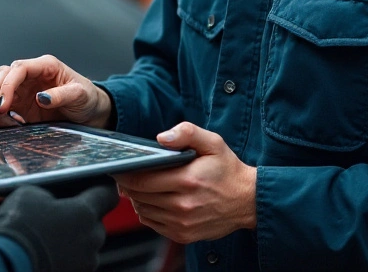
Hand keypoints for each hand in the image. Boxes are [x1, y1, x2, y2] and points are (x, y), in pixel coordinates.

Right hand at [0, 55, 110, 128]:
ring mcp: (25, 90)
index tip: (3, 103)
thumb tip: (41, 97)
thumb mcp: (80, 95)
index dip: (8, 84)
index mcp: (46, 66)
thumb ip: (62, 95)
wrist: (91, 112)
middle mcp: (32, 75)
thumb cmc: (87, 97)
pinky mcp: (22, 105)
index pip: (19, 68)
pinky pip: (4, 105)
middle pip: (4, 75)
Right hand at [0, 184, 118, 271]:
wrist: (5, 264)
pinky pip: (77, 260)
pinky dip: (66, 255)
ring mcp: (85, 262)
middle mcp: (92, 239)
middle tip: (59, 213)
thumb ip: (52, 194)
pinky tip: (47, 251)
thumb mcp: (30, 194)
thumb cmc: (17, 227)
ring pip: (87, 244)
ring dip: (74, 238)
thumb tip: (54, 199)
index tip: (94, 184)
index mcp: (85, 213)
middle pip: (96, 221)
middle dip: (82, 216)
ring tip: (50, 236)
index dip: (101, 186)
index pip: (108, 193)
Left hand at [112, 122, 256, 244]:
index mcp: (187, 180)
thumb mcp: (213, 143)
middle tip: (124, 175)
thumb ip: (186, 133)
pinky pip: (153, 224)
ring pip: (143, 211)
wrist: (248, 201)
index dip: (125, 173)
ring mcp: (182, 223)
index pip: (142, 179)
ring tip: (139, 187)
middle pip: (139, 196)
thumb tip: (161, 138)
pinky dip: (147, 212)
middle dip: (128, 185)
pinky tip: (152, 201)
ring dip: (136, 199)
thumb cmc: (228, 170)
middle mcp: (183, 204)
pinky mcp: (183, 235)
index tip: (119, 167)